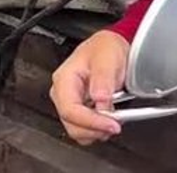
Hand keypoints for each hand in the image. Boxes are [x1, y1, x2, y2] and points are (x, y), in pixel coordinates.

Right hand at [49, 30, 128, 144]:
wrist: (111, 47)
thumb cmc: (105, 49)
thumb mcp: (106, 58)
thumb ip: (103, 79)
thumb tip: (99, 99)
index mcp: (64, 79)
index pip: (69, 109)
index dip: (91, 121)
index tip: (112, 124)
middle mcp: (63, 93)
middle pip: (71, 123)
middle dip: (94, 129)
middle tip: (115, 125)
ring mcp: (70, 102)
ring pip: (76, 130)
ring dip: (96, 131)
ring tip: (113, 122)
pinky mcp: (79, 109)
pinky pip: (84, 128)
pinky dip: (97, 130)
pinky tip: (107, 120)